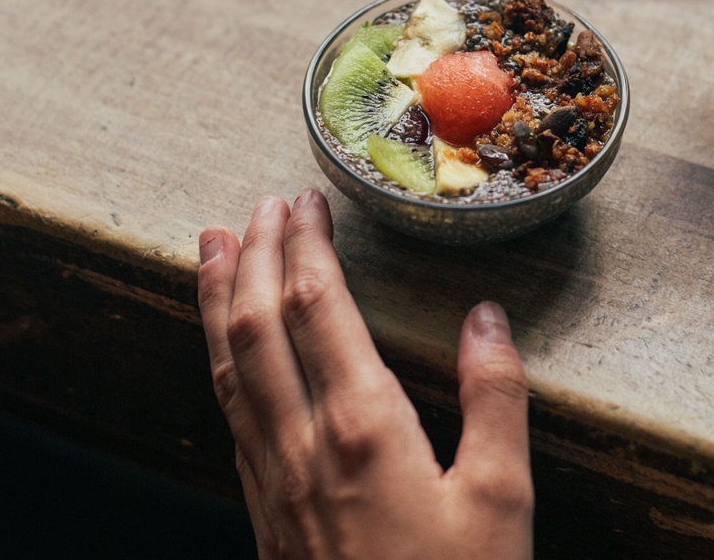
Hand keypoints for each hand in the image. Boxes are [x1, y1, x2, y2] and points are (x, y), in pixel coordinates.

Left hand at [197, 190, 532, 558]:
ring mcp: (274, 480)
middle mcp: (304, 444)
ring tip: (210, 246)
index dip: (307, 247)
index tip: (305, 201)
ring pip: (229, 367)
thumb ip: (496, 400)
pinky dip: (221, 360)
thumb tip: (487, 318)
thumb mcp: (503, 501)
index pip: (319, 309)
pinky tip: (227, 351)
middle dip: (255, 254)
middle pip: (259, 325)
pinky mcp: (265, 512)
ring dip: (217, 299)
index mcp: (365, 428)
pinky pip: (230, 414)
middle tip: (259, 203)